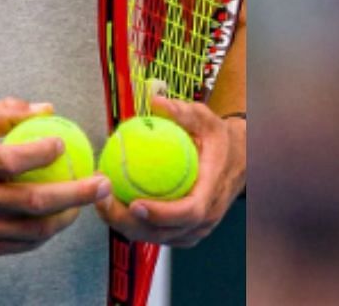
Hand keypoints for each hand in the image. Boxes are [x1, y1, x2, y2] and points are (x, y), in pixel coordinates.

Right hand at [0, 99, 111, 257]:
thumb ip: (8, 113)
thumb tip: (48, 109)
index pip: (13, 160)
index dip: (43, 152)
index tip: (64, 143)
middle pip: (34, 201)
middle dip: (75, 193)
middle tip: (101, 183)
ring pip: (34, 230)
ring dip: (67, 217)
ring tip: (86, 203)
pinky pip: (23, 244)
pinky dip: (46, 232)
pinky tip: (59, 217)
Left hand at [96, 97, 244, 247]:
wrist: (237, 160)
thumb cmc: (217, 138)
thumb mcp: (205, 118)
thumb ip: (182, 111)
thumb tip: (155, 101)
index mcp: (212, 190)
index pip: (190, 211)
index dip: (162, 214)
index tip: (134, 204)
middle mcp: (207, 216)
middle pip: (167, 232)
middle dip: (131, 224)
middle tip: (103, 203)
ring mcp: (197, 228)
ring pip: (159, 238)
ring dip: (127, 226)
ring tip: (101, 203)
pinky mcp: (187, 232)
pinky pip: (158, 235)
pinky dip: (135, 226)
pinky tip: (113, 208)